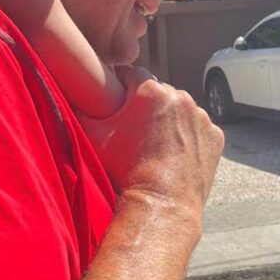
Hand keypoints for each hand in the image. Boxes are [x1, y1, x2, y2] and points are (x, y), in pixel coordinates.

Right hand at [81, 66, 223, 224]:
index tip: (116, 98)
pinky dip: (188, 136)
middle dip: (146, 104)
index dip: (120, 85)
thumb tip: (64, 91)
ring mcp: (202, 117)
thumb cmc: (124, 170)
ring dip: (168, 119)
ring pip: (179, 109)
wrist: (161, 205)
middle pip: (158, 92)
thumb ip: (80, 109)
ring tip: (154, 143)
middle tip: (134, 127)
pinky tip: (173, 153)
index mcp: (152, 90)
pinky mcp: (215, 136)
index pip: (131, 74)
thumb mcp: (94, 137)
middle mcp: (181, 97)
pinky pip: (198, 129)